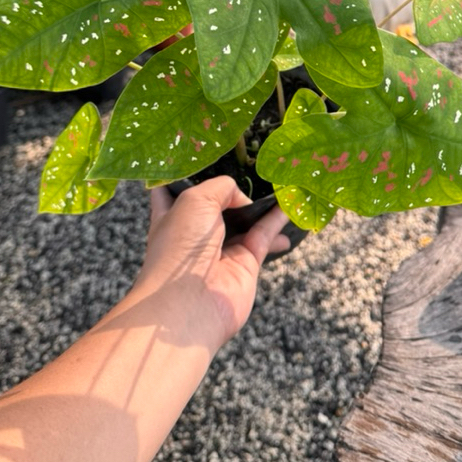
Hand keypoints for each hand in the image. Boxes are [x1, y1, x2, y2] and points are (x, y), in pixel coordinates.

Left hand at [131, 177, 290, 351]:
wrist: (190, 303)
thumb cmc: (180, 247)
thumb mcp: (196, 199)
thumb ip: (222, 187)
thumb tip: (242, 199)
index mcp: (172, 215)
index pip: (175, 191)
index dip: (188, 175)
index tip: (204, 158)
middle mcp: (196, 232)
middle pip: (216, 204)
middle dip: (230, 189)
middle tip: (252, 167)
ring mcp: (221, 249)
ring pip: (245, 220)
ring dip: (260, 205)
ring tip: (278, 184)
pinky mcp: (245, 264)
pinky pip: (263, 235)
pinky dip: (277, 220)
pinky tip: (289, 206)